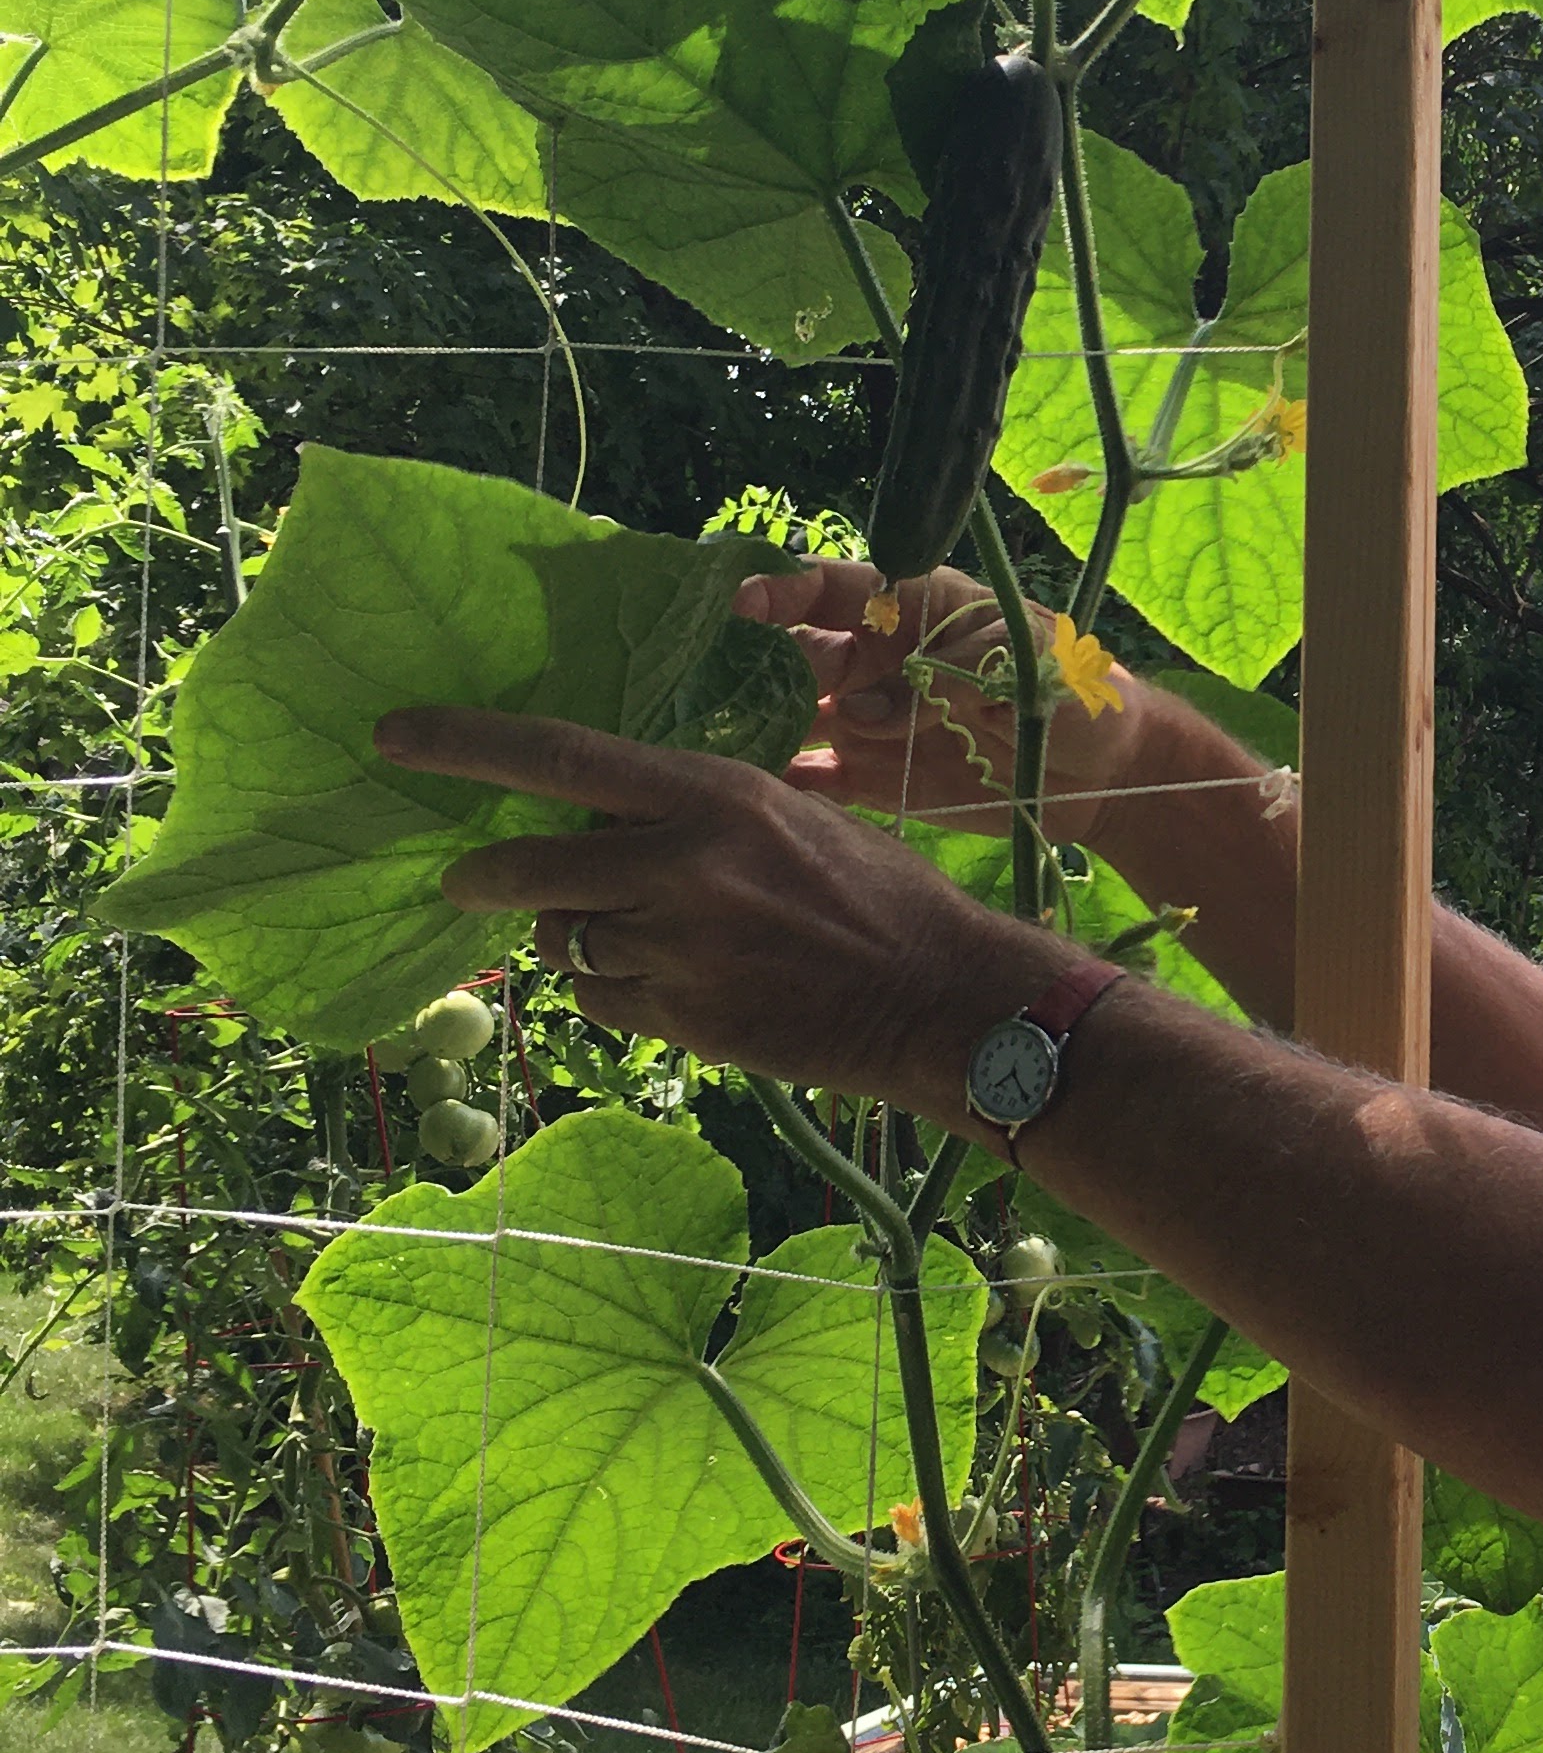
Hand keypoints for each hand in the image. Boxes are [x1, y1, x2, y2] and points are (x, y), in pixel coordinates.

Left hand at [379, 705, 1055, 1108]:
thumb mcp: (789, 814)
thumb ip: (694, 811)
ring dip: (579, 939)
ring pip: (566, 941)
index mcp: (712, 793)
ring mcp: (679, 947)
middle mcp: (683, 863)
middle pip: (531, 867)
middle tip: (468, 881)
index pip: (560, 755)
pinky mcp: (684, 1018)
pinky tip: (680, 985)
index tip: (394, 734)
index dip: (465, 743)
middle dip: (486, 878)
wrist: (939, 996)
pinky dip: (619, 992)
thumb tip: (603, 809)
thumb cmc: (875, 894)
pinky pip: (604, 1000)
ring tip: (645, 938)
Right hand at [728, 559, 1132, 826]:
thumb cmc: (1070, 686)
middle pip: (792, 655)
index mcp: (909, 609)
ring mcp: (868, 722)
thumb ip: (939, 677)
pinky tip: (745, 792)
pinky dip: (781, 783)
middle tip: (698, 689)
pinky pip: (815, 778)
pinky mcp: (874, 779)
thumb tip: (858, 713)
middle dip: (745, 667)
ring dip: (749, 726)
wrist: (1106, 769)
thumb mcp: (1019, 661)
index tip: (736, 606)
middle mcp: (873, 661)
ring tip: (700, 743)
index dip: (778, 589)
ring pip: (791, 716)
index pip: (828, 586)